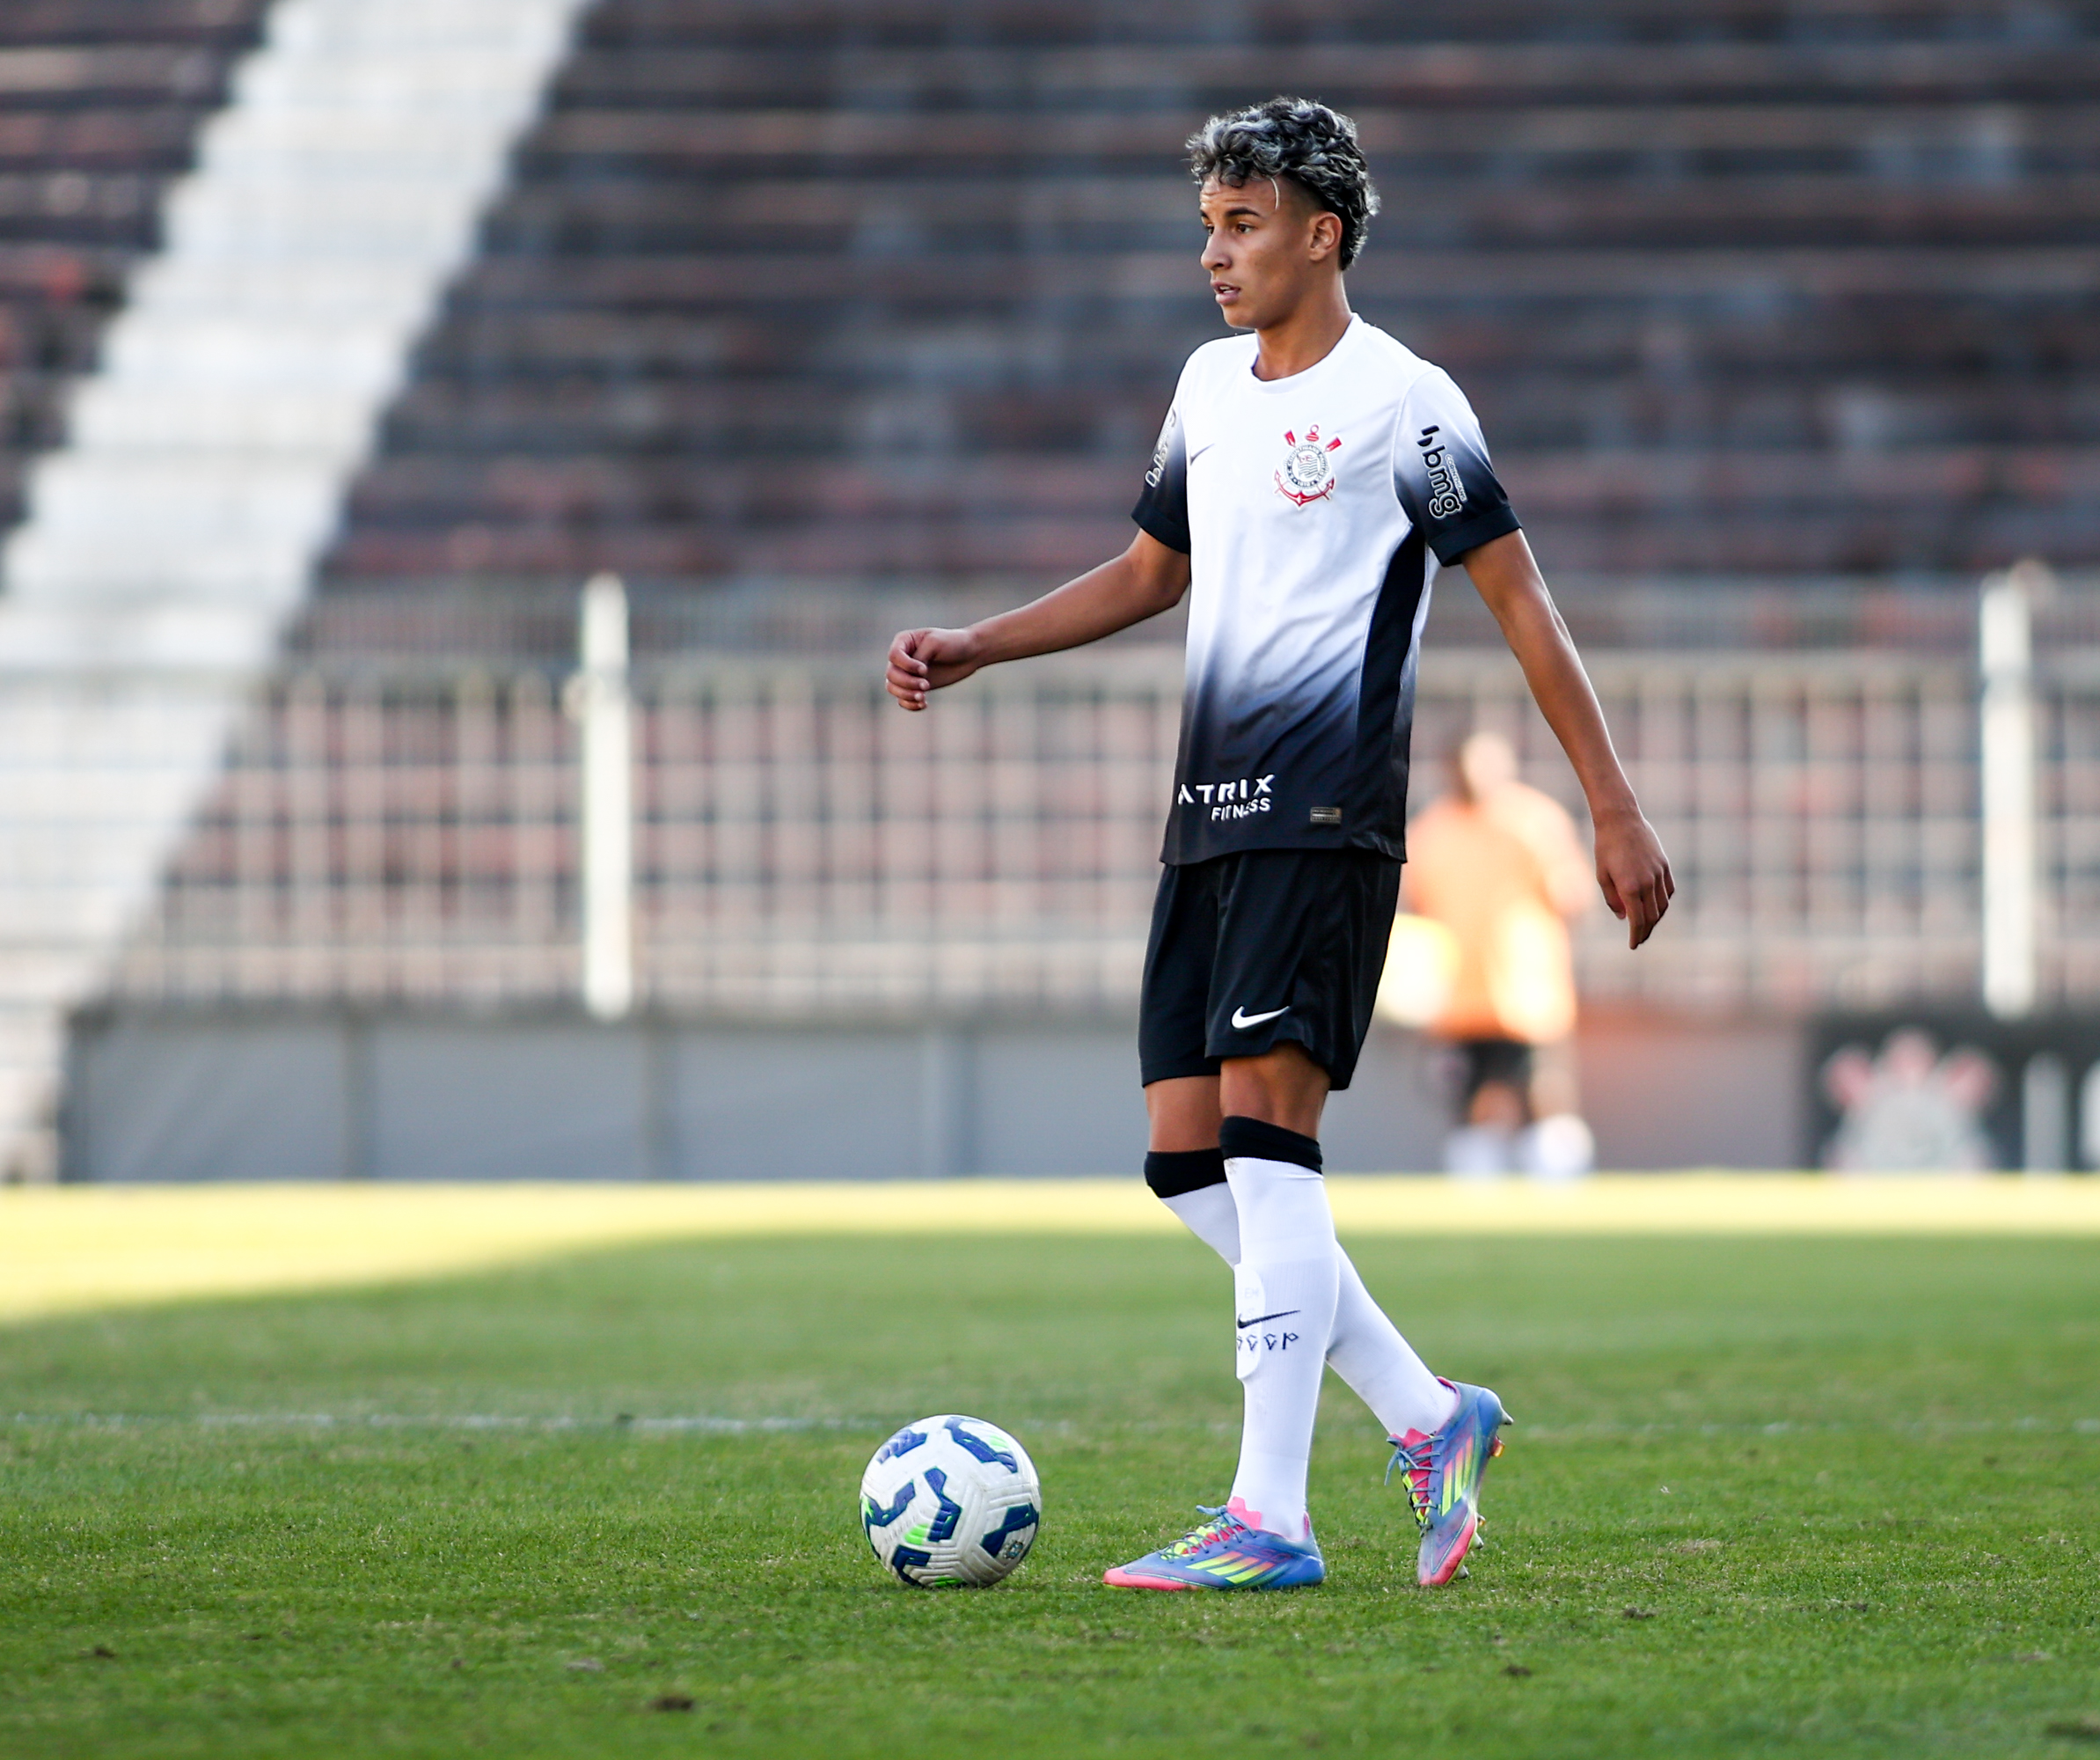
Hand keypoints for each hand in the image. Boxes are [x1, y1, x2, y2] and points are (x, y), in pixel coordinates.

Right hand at [885, 626, 983, 709]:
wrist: (970, 654)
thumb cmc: (953, 643)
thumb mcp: (935, 643)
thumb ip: (919, 657)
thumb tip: (908, 675)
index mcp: (904, 641)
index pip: (893, 656)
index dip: (906, 666)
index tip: (925, 670)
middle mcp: (902, 657)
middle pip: (891, 674)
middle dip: (907, 683)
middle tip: (926, 686)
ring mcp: (907, 673)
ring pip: (893, 688)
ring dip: (906, 695)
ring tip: (923, 698)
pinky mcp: (915, 686)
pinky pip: (903, 699)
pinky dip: (910, 704)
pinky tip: (924, 704)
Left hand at [1594, 808, 1673, 948]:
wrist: (1621, 819)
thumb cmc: (1605, 847)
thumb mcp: (1601, 875)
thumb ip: (1612, 899)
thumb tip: (1623, 917)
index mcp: (1629, 887)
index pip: (1636, 920)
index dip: (1635, 935)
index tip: (1633, 946)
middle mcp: (1647, 882)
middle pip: (1652, 916)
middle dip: (1645, 931)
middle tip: (1639, 940)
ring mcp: (1659, 873)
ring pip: (1663, 905)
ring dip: (1655, 919)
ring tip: (1647, 927)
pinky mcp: (1665, 865)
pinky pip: (1668, 890)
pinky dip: (1664, 902)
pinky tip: (1656, 907)